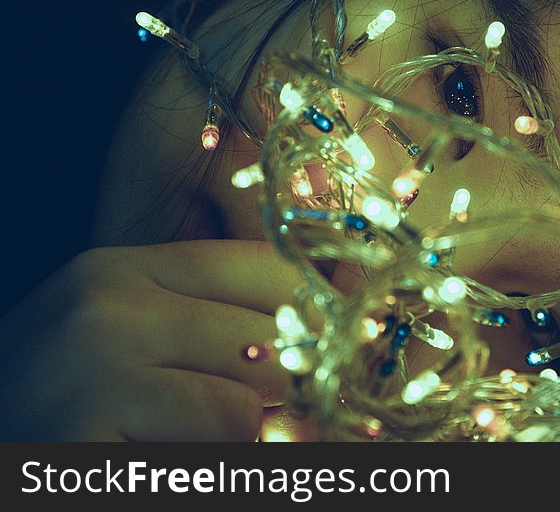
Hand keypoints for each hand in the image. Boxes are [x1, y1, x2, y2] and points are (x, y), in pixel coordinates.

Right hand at [0, 240, 299, 440]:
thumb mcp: (128, 343)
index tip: (325, 352)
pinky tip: (168, 463)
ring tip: (201, 443)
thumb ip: (210, 327)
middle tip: (266, 414)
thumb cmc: (62, 410)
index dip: (315, 315)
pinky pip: (223, 441)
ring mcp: (95, 360)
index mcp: (123, 269)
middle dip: (288, 384)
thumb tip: (327, 337)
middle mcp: (109, 300)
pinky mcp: (89, 423)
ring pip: (253, 393)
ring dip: (248, 434)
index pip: (268, 266)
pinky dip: (218, 465)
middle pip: (273, 328)